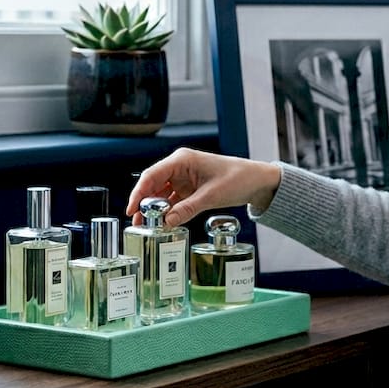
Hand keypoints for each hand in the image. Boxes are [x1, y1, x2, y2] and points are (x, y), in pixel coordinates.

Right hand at [126, 147, 281, 227]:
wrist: (257, 181)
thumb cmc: (238, 178)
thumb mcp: (212, 196)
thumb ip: (188, 209)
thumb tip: (166, 222)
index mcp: (182, 160)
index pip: (152, 175)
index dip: (138, 193)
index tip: (131, 210)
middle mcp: (179, 167)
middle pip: (153, 185)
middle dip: (144, 204)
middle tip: (136, 223)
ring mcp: (183, 178)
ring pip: (161, 194)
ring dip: (154, 210)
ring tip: (145, 227)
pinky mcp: (189, 189)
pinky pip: (172, 201)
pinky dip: (166, 212)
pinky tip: (162, 223)